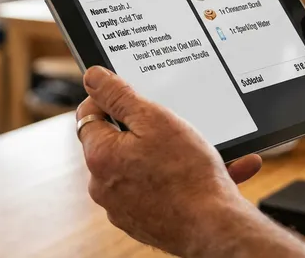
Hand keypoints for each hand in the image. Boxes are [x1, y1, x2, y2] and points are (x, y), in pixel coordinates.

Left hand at [77, 66, 262, 255]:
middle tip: (175, 124)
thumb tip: (93, 77)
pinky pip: (160, 190)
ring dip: (170, 156)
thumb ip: (120, 96)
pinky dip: (181, 180)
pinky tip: (215, 173)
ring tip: (204, 150)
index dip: (110, 98)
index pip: (89, 114)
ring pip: (144, 167)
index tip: (132, 94)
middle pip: (118, 142)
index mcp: (101, 156)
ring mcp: (124, 207)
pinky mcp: (145, 221)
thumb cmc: (187, 173)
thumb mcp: (156, 120)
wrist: (214, 226)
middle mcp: (104, 186)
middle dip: (145, 130)